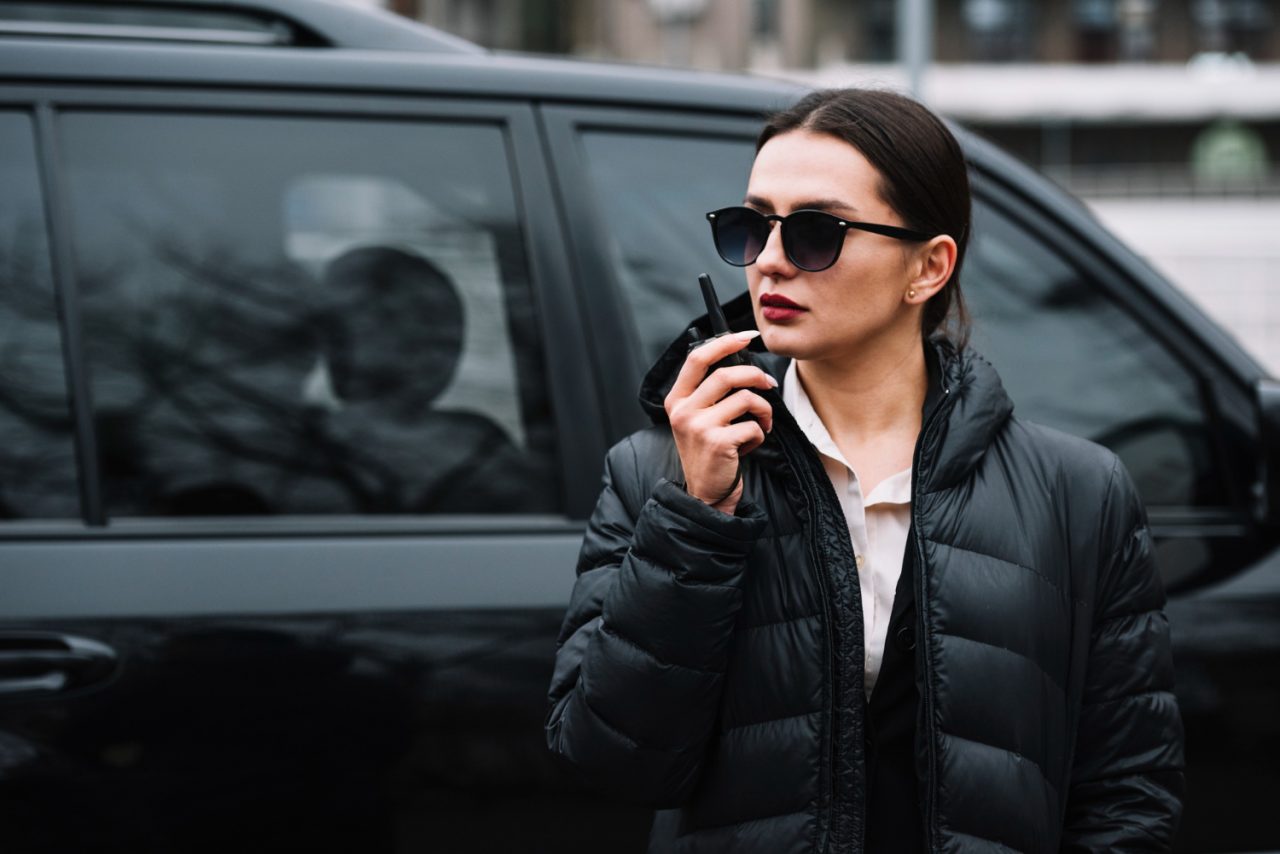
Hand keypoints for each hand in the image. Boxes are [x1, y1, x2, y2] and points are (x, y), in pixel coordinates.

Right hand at [664, 330, 775, 514]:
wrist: (706, 494)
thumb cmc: (710, 453)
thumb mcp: (700, 419)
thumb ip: (711, 393)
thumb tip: (745, 365)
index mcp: (676, 400)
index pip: (698, 358)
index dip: (725, 342)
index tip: (748, 336)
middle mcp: (683, 411)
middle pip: (726, 374)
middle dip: (756, 375)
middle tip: (770, 384)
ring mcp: (699, 426)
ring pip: (745, 398)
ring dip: (764, 410)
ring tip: (763, 423)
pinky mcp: (718, 442)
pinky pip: (753, 425)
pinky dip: (760, 433)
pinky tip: (751, 445)